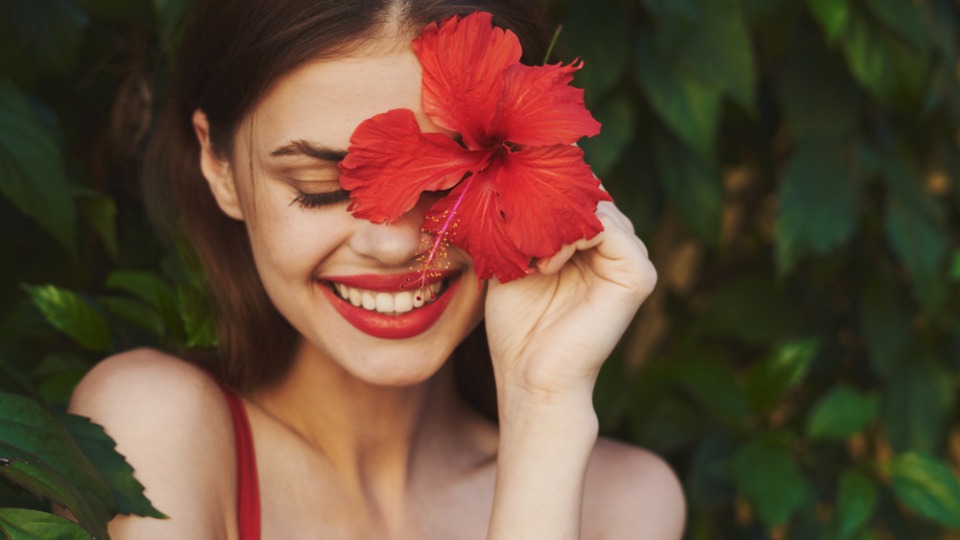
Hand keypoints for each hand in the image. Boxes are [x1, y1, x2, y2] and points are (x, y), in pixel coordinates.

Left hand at [483, 200, 656, 410]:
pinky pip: (611, 229)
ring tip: (529, 254)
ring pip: (599, 206)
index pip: (579, 192)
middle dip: (549, 202)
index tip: (507, 205)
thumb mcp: (513, 259)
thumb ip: (523, 221)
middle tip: (515, 227)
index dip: (544, 191)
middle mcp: (618, 249)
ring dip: (556, 220)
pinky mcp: (639, 276)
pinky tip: (547, 264)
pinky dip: (573, 236)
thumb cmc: (517, 326)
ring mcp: (632, 261)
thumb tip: (517, 173)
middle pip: (591, 194)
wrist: (530, 377)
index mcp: (593, 245)